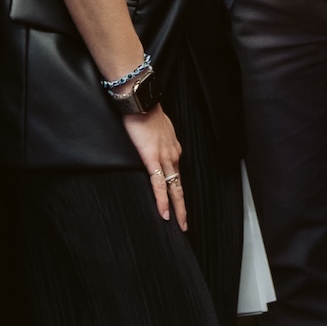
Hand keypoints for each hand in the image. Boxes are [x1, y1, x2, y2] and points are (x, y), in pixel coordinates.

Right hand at [122, 105, 186, 230]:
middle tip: (185, 225)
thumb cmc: (144, 110)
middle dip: (183, 207)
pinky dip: (162, 201)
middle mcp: (173, 155)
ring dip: (176, 209)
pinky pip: (159, 185)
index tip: (178, 202)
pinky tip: (164, 214)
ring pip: (173, 189)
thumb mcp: (155, 127)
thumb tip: (151, 143)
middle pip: (179, 186)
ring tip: (178, 225)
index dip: (178, 191)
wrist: (141, 100)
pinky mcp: (152, 159)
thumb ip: (156, 140)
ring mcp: (165, 158)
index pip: (177, 175)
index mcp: (173, 148)